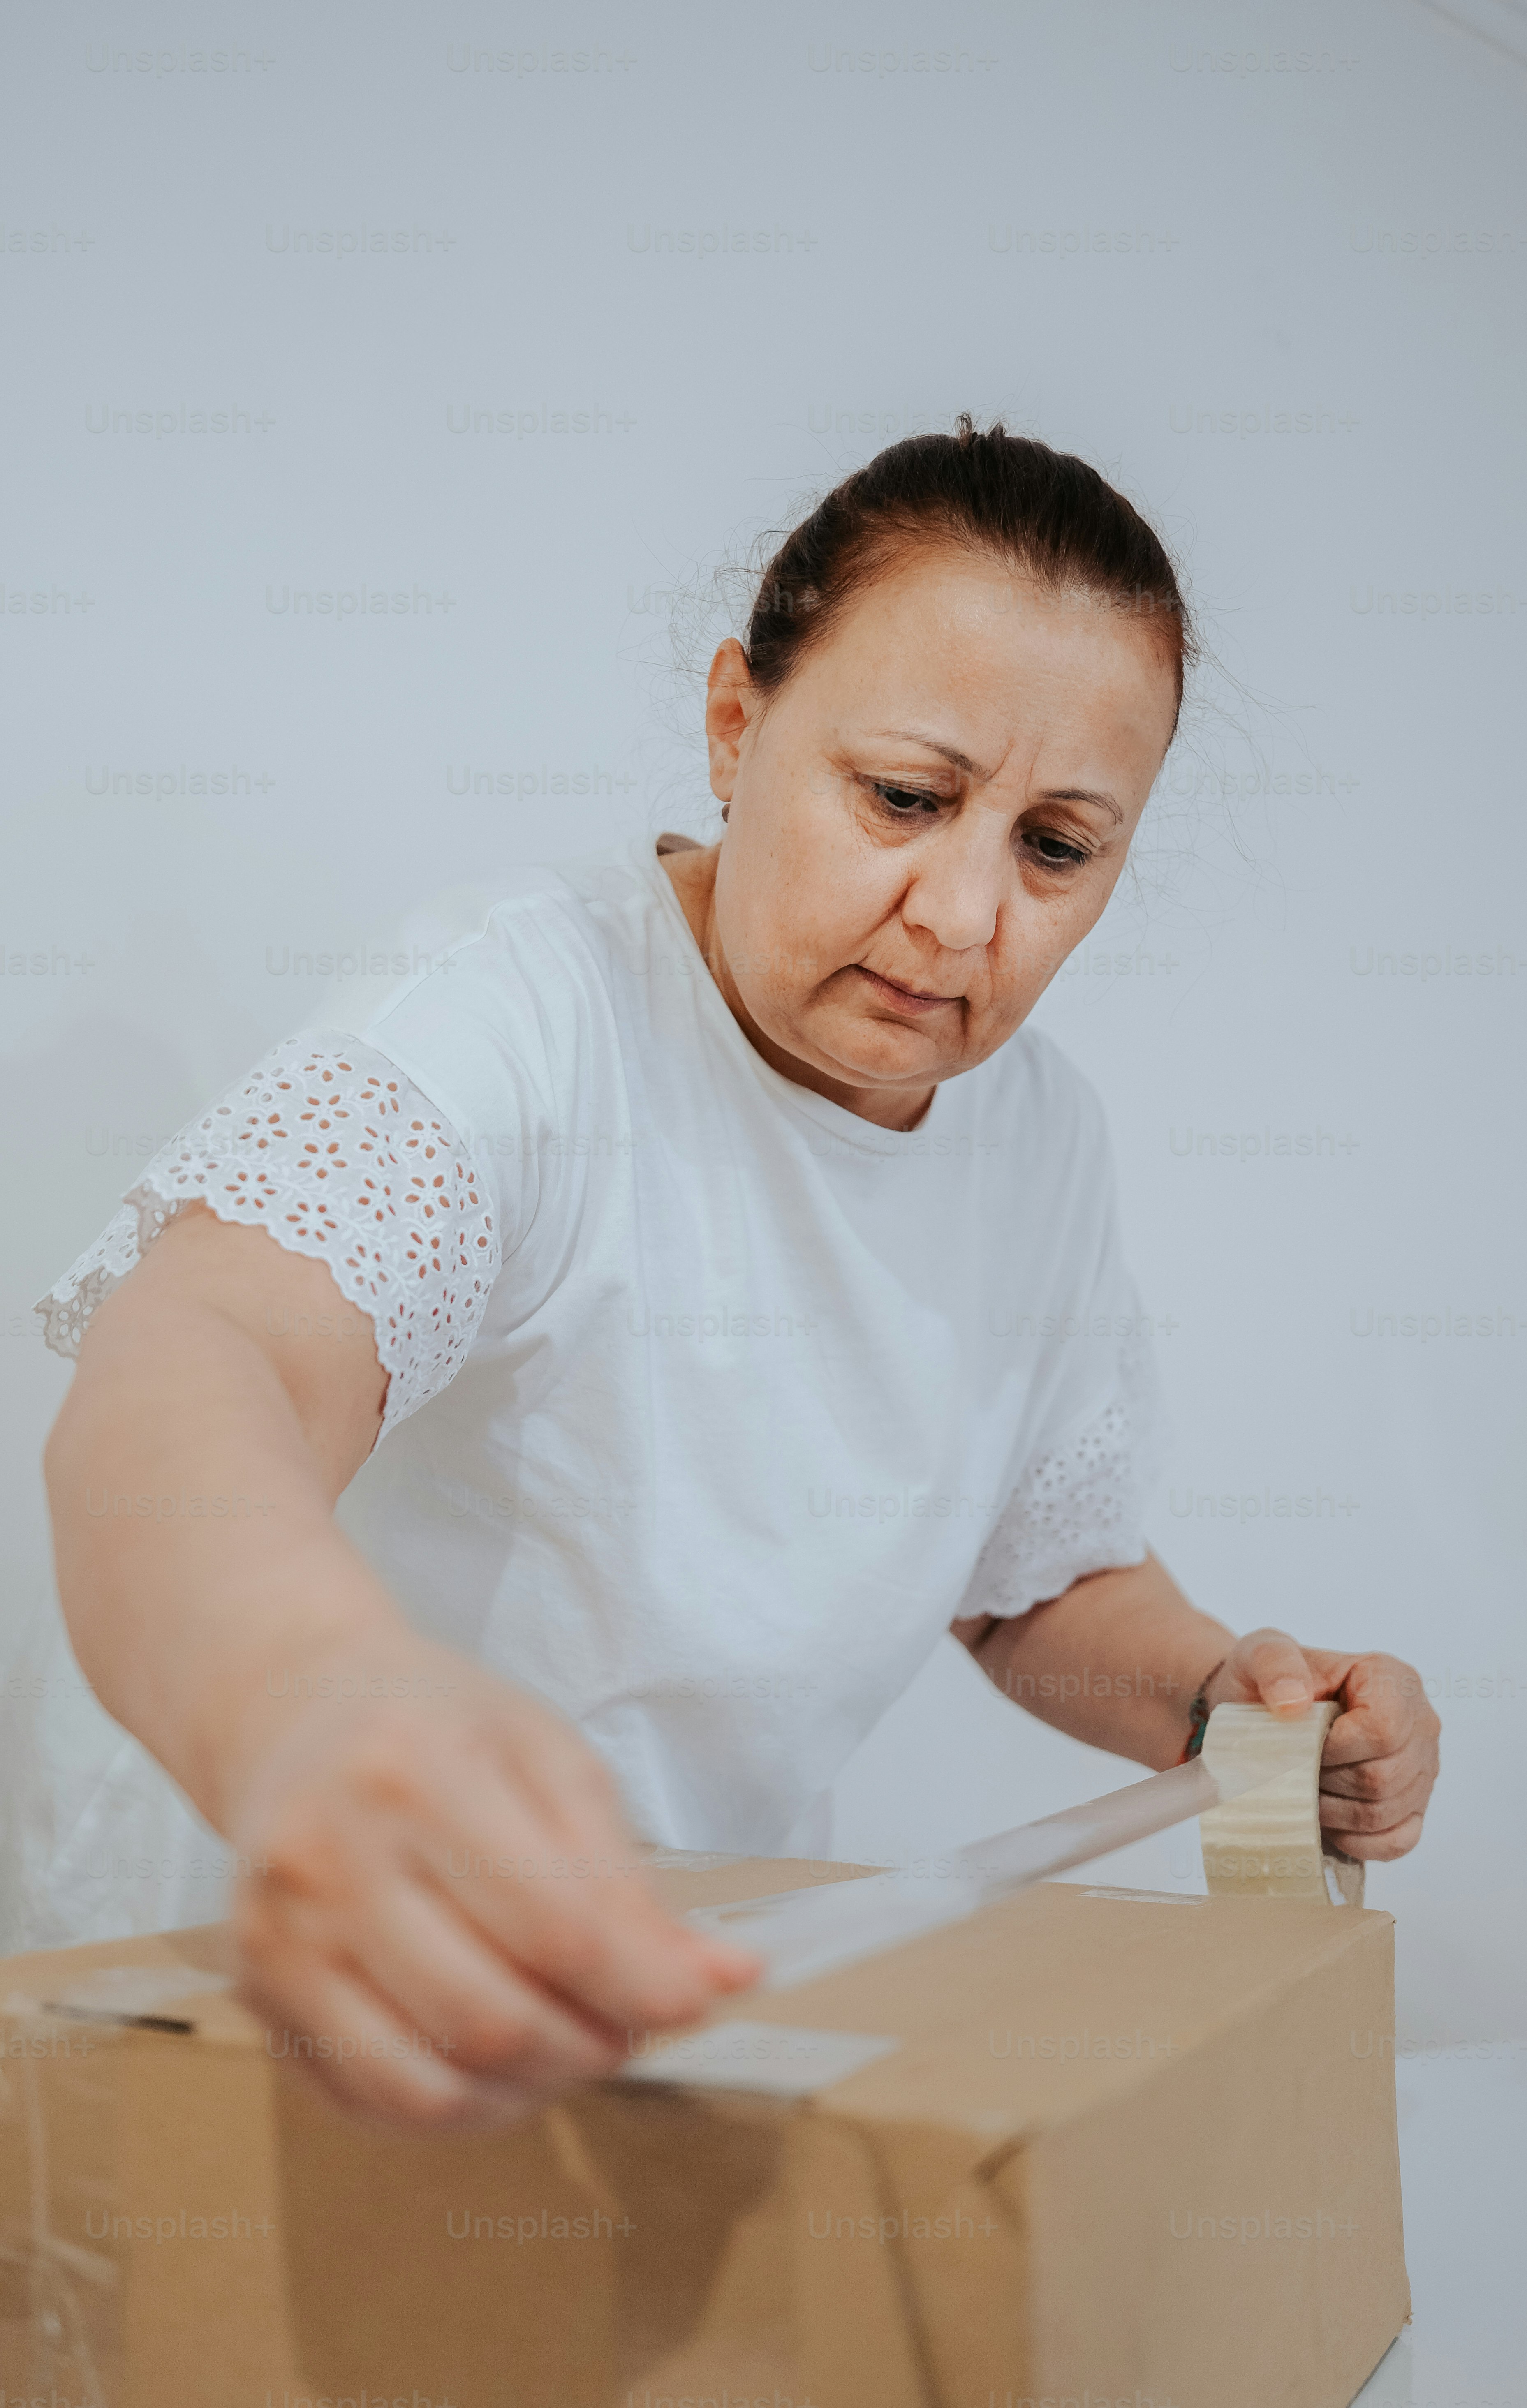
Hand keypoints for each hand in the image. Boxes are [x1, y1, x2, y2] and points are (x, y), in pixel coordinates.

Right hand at [226, 1628, 761, 2126]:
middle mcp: (326, 1855)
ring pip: (425, 2082)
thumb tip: (725, 1977)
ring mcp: (276, 1933)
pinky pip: (369, 2098)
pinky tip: (498, 2068)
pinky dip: (454, 2110)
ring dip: (526, 2093)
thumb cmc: (441, 1729)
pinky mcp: (254, 1990)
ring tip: (569, 2051)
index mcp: (411, 1771)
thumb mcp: (552, 1763)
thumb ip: (629, 1880)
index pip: (552, 1924)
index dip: (639, 1984)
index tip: (694, 2003)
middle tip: (627, 2029)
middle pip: (486, 2017)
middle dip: (586, 2048)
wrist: (302, 1715)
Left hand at [1204, 1630, 1440, 1860]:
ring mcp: (1422, 1769)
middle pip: (1383, 1778)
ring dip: (1334, 1812)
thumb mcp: (1260, 1654)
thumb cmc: (1269, 1681)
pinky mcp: (1414, 1807)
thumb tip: (1292, 1702)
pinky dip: (1357, 1840)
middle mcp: (1420, 1724)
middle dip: (1327, 1782)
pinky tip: (1329, 1822)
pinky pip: (1398, 1840)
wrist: (1267, 1709)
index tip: (1301, 1745)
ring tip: (1305, 1791)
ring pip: (1386, 1813)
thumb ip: (1274, 1664)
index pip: (1382, 1731)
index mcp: (1394, 1679)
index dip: (1335, 1749)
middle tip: (1295, 1771)